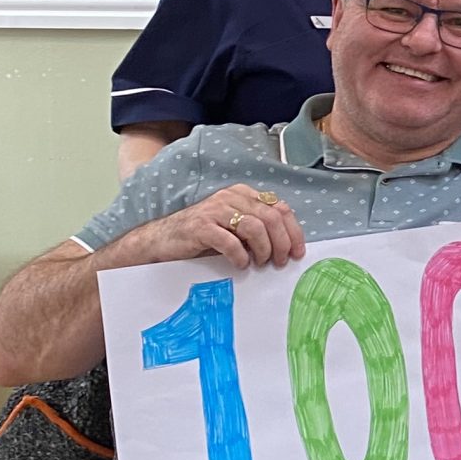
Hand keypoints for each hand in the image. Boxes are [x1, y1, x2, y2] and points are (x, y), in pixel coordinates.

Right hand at [126, 182, 307, 271]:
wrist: (162, 241)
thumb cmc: (203, 237)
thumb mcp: (235, 228)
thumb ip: (258, 228)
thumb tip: (288, 246)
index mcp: (243, 194)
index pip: (280, 207)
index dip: (293, 231)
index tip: (298, 251)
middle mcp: (230, 197)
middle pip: (271, 217)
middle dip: (282, 243)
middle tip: (281, 261)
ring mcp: (214, 210)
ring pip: (255, 227)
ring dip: (263, 249)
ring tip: (260, 263)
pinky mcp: (200, 227)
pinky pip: (230, 241)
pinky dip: (240, 256)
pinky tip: (240, 265)